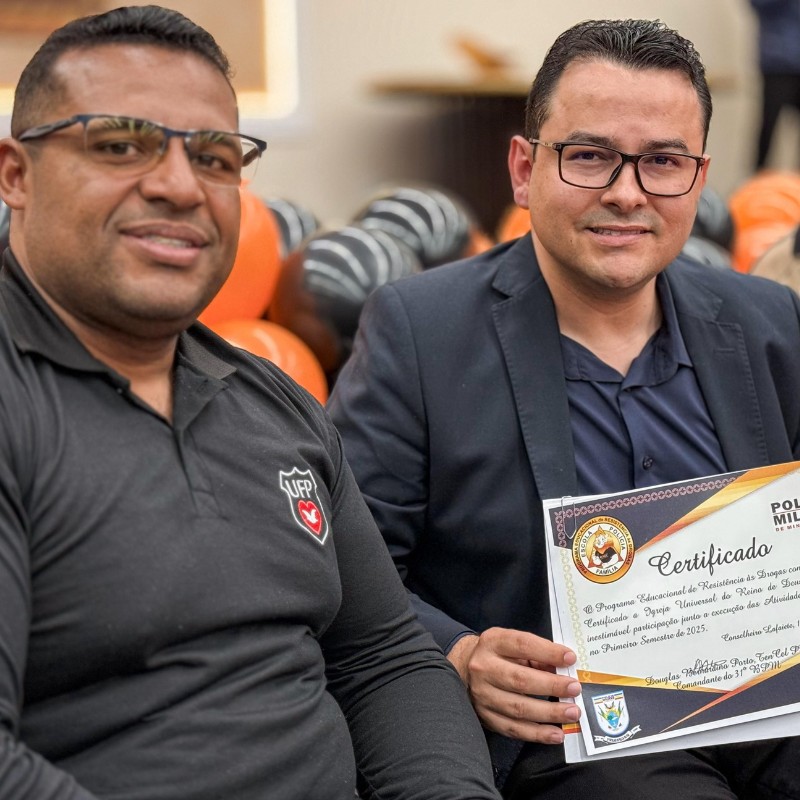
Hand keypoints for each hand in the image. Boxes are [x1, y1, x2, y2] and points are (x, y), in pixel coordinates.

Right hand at [447, 627, 580, 743]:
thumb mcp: (511, 643)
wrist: (463, 667)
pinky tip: (556, 734)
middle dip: (551, 686)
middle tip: (574, 689)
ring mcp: (482, 695)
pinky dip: (537, 733)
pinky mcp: (485, 717)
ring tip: (571, 713)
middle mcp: (483, 668)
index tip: (570, 658)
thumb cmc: (496, 654)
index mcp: (492, 642)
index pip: (521, 644)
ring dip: (549, 712)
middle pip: (519, 680)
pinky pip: (513, 729)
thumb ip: (536, 654)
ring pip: (518, 708)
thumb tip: (562, 667)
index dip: (547, 651)